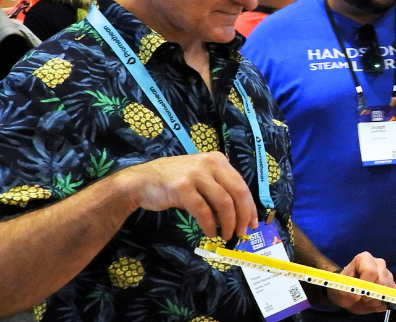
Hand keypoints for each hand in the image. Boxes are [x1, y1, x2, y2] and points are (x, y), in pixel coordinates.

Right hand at [109, 152, 256, 239]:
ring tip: (226, 235)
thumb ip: (218, 189)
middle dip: (243, 216)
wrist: (141, 181)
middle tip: (242, 233)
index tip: (253, 223)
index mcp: (218, 160)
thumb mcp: (200, 178)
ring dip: (228, 223)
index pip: (242, 185)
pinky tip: (210, 232)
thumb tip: (239, 214)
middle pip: (237, 193)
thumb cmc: (173, 181)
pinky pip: (203, 210)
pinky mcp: (182, 188)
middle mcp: (209, 163)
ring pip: (223, 203)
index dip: (250, 207)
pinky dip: (210, 224)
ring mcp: (195, 174)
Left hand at [328, 251, 394, 314]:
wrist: (347, 292)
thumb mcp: (338, 288)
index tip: (357, 295)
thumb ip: (346, 290)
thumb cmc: (343, 285)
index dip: (364, 285)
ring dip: (375, 301)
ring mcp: (387, 275)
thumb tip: (358, 296)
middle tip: (361, 299)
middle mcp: (379, 264)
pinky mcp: (392, 286)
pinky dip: (380, 304)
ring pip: (388, 291)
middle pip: (382, 282)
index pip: (371, 271)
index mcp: (365, 259)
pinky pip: (390, 298)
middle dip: (370, 295)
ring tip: (365, 301)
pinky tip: (372, 303)